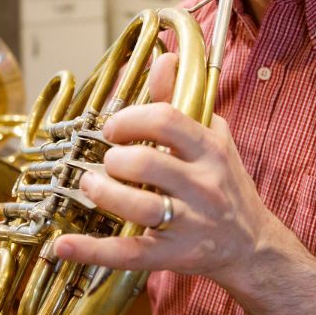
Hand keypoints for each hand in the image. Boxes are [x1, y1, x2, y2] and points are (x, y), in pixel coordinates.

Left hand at [51, 53, 280, 285]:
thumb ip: (180, 101)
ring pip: (139, 207)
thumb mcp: (211, 138)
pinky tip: (63, 245)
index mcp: (210, 150)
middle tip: (105, 162)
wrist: (252, 244)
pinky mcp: (174, 255)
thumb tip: (164, 58)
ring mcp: (190, 223)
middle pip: (146, 163)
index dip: (129, 118)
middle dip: (113, 159)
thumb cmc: (224, 184)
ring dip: (103, 193)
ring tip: (89, 185)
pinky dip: (92, 250)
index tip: (113, 127)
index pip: (166, 120)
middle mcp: (203, 186)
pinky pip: (128, 254)